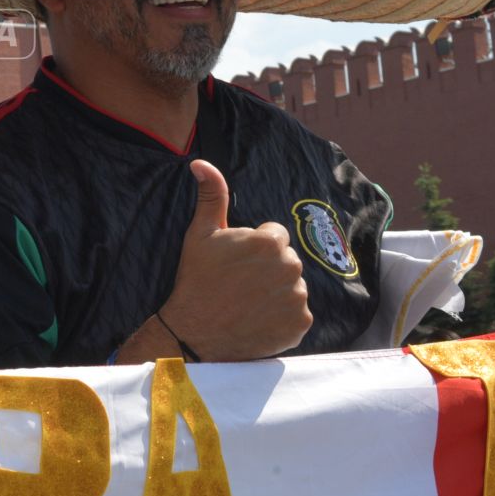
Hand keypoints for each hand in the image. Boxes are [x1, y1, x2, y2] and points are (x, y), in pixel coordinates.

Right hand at [159, 161, 310, 360]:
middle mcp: (290, 268)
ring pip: (293, 286)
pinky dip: (283, 317)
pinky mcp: (300, 324)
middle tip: (241, 284)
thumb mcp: (200, 234)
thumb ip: (211, 195)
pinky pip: (298, 313)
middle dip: (269, 269)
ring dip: (277, 292)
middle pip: (286, 261)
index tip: (236, 263)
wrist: (194, 333)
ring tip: (249, 302)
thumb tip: (201, 163)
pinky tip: (259, 319)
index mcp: (270, 242)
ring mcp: (297, 298)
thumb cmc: (197, 280)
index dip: (254, 248)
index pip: (276, 236)